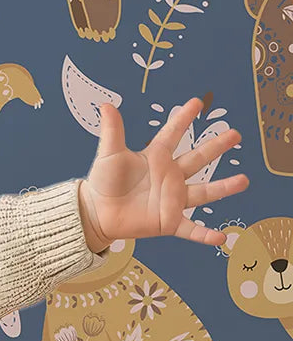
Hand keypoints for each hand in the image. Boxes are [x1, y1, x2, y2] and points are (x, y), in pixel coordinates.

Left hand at [78, 97, 247, 249]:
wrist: (96, 212)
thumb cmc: (103, 182)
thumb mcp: (109, 154)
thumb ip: (112, 131)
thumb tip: (106, 105)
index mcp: (156, 157)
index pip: (173, 134)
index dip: (183, 118)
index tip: (196, 102)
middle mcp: (169, 176)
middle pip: (197, 159)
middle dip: (216, 147)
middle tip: (235, 134)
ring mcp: (172, 199)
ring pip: (203, 192)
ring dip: (223, 187)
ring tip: (244, 180)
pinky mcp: (168, 221)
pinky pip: (191, 229)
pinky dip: (205, 235)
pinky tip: (221, 238)